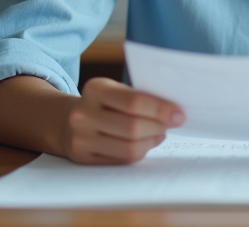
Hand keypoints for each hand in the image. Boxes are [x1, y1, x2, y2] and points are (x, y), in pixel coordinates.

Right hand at [62, 77, 184, 164]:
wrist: (68, 121)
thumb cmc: (103, 104)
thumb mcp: (115, 91)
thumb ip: (140, 97)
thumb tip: (174, 113)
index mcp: (95, 89)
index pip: (134, 102)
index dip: (161, 109)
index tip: (180, 114)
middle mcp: (84, 114)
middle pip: (133, 128)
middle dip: (159, 126)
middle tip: (173, 124)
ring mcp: (81, 138)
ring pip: (129, 148)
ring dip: (152, 141)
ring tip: (160, 133)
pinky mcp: (84, 158)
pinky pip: (122, 160)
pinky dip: (140, 151)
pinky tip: (146, 143)